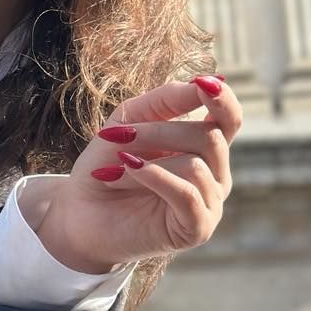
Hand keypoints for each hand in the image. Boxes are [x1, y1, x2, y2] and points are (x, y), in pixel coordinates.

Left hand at [34, 76, 239, 272]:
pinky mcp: (197, 228)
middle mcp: (215, 174)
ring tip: (114, 169)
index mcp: (205, 146)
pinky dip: (155, 177)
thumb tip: (208, 81)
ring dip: (146, 160)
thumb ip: (168, 100)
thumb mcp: (131, 120)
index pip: (230, 118)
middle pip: (209, 137)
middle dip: (157, 132)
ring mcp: (210, 203)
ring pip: (196, 165)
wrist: (80, 214)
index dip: (223, 99)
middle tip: (116, 137)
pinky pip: (187, 194)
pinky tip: (129, 170)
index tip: (201, 83)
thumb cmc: (107, 165)